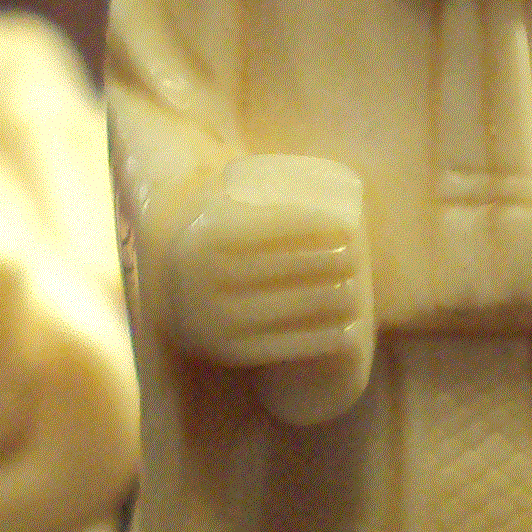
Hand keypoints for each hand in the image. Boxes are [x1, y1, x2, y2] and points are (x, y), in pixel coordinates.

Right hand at [169, 155, 372, 422]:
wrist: (173, 285)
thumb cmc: (221, 230)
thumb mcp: (226, 198)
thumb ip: (265, 182)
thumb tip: (338, 179)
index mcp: (208, 232)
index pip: (275, 226)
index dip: (316, 226)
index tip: (349, 226)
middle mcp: (205, 277)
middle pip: (288, 267)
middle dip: (331, 263)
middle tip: (357, 257)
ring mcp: (215, 318)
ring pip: (291, 307)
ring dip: (333, 301)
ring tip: (359, 291)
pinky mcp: (228, 352)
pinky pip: (284, 346)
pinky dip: (321, 339)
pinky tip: (349, 331)